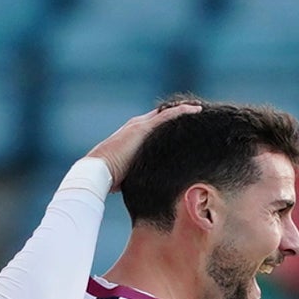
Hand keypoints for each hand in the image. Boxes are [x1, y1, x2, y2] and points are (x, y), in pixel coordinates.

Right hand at [86, 101, 200, 185]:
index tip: (183, 128)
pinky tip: (197, 110)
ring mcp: (139, 125)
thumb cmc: (108, 178)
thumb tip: (143, 190)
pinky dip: (183, 111)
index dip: (168, 125)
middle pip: (161, 115)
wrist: (97, 171)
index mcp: (132, 135)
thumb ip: (136, 174)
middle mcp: (136, 126)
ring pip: (167, 112)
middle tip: (196, 114)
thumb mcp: (126, 174)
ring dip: (184, 110)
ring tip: (200, 109)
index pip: (154, 125)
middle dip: (178, 114)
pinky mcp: (143, 128)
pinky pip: (168, 115)